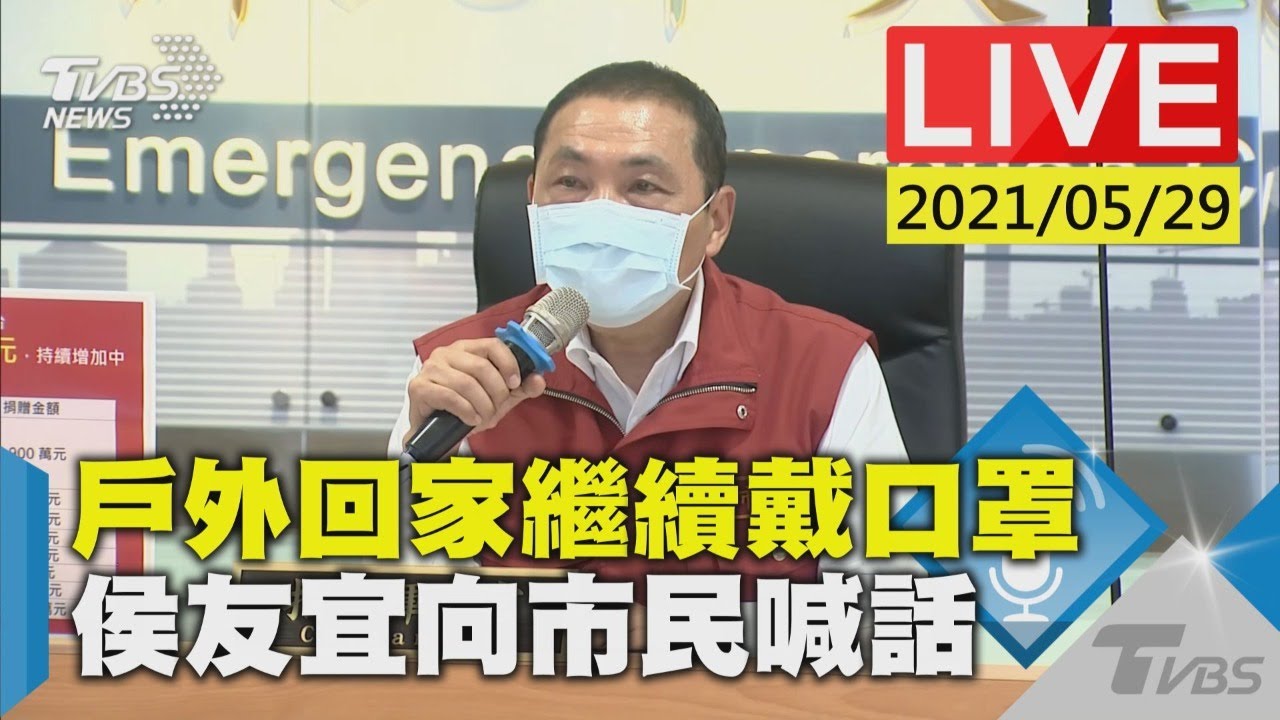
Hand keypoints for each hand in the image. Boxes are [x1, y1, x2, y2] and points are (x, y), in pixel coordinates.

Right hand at [403, 338, 546, 445]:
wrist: (438, 430)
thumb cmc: (465, 408)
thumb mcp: (499, 398)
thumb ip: (520, 388)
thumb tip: (538, 380)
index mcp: (467, 348)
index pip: (492, 345)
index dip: (508, 364)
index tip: (515, 383)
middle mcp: (447, 353)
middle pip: (482, 366)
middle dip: (496, 392)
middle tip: (496, 407)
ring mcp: (431, 369)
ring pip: (467, 383)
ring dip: (481, 405)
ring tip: (483, 416)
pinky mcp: (419, 387)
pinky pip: (450, 397)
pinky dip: (466, 411)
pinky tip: (471, 419)